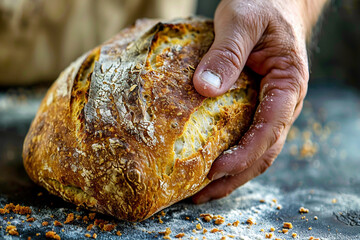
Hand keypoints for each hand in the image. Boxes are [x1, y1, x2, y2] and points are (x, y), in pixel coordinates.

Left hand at [192, 0, 327, 202]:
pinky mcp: (255, 107)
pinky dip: (229, 156)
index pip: (271, 128)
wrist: (274, 2)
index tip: (216, 169)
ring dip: (231, 174)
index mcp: (288, 84)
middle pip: (264, 150)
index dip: (245, 153)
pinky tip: (207, 165)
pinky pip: (246, 138)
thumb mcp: (243, 20)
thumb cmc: (262, 6)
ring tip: (199, 191)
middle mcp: (283, 102)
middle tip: (199, 192)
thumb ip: (227, 52)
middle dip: (234, 175)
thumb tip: (205, 88)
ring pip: (256, 150)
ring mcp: (270, 107)